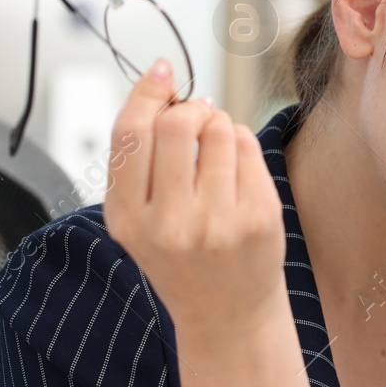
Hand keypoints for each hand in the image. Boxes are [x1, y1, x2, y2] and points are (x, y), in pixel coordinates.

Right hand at [103, 60, 286, 331]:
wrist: (227, 315)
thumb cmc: (182, 259)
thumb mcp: (140, 219)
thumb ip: (140, 160)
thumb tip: (163, 82)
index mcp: (128, 219)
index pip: (131, 134)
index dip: (147, 93)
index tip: (162, 72)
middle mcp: (169, 224)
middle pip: (177, 124)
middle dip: (190, 109)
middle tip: (197, 119)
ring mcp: (217, 223)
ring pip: (219, 129)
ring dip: (219, 124)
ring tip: (218, 149)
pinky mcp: (257, 218)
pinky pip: (248, 147)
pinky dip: (242, 143)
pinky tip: (237, 168)